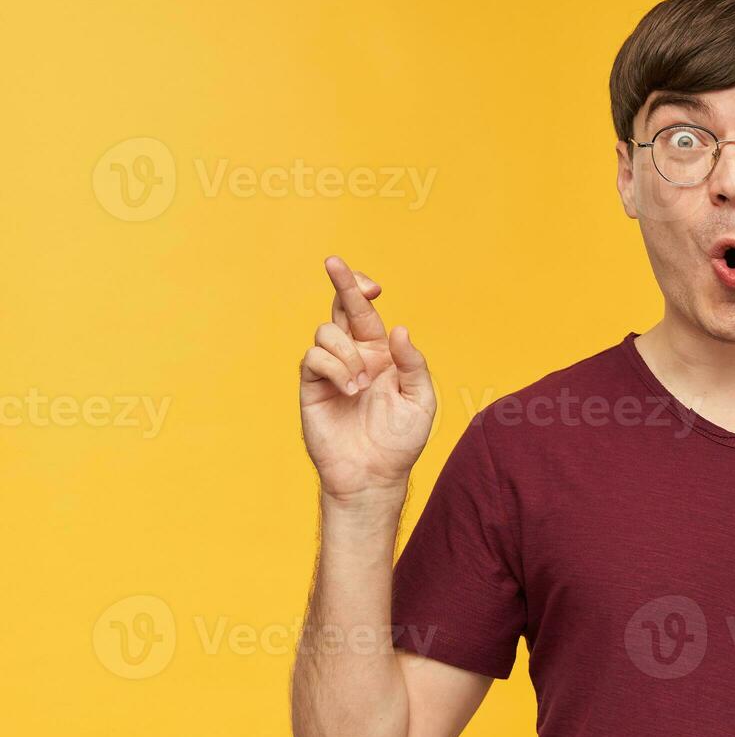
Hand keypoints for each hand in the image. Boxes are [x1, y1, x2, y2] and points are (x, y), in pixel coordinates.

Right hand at [299, 256, 435, 502]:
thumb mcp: (420, 400)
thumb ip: (412, 363)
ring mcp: (331, 370)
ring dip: (347, 354)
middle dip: (340, 282)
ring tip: (361, 385)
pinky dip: (333, 368)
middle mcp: (354, 355)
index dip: (363, 291)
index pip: (367, 312)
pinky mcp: (311, 386)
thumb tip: (398, 329)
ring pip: (326, 332)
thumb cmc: (400, 441)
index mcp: (381, 353)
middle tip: (334, 262)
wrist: (373, 474)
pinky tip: (349, 390)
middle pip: (340, 308)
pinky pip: (313, 358)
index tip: (372, 285)